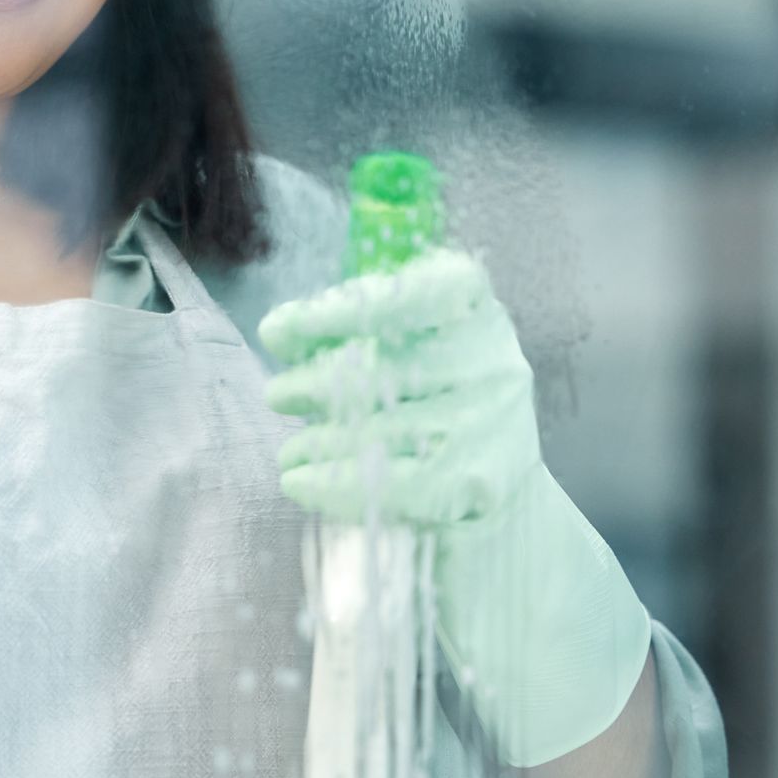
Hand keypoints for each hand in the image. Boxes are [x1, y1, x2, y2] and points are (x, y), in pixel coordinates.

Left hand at [258, 248, 538, 526]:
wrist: (502, 479)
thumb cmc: (436, 393)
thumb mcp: (406, 338)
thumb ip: (348, 324)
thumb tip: (276, 331)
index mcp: (473, 305)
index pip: (408, 293)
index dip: (337, 311)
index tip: (275, 331)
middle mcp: (492, 358)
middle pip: (385, 368)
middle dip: (315, 384)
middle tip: (277, 396)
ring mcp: (491, 422)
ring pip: (380, 428)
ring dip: (318, 441)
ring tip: (288, 452)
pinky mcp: (479, 481)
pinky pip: (392, 483)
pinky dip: (333, 483)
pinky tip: (300, 482)